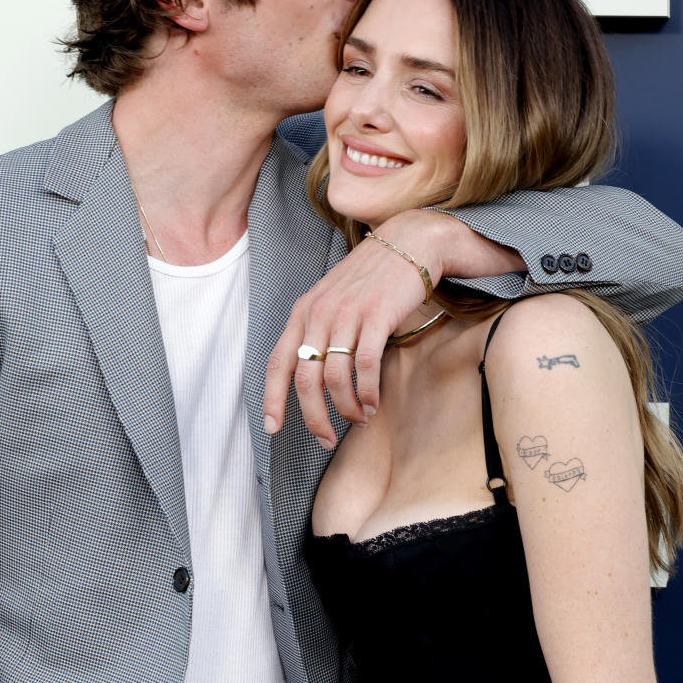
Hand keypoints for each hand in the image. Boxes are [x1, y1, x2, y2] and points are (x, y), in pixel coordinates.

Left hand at [263, 210, 449, 446]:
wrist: (409, 243)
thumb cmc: (372, 277)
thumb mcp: (333, 299)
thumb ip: (318, 331)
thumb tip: (312, 377)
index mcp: (303, 312)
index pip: (278, 363)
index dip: (272, 399)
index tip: (272, 428)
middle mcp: (318, 313)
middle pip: (305, 380)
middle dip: (314, 417)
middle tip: (326, 439)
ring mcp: (346, 314)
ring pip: (334, 378)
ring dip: (346, 408)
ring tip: (359, 418)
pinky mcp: (376, 316)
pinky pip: (364, 366)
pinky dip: (367, 392)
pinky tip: (373, 403)